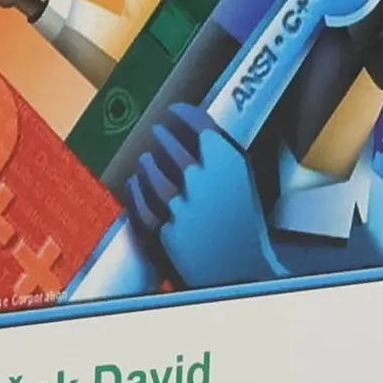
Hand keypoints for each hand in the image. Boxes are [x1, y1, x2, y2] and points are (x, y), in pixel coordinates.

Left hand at [128, 106, 285, 288]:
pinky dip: (136, 189)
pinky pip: (141, 201)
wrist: (242, 272)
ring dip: (148, 162)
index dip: (185, 114)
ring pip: (152, 172)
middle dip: (164, 136)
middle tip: (160, 132)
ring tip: (147, 159)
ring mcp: (182, 205)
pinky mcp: (163, 229)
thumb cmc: (246, 230)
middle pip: (173, 146)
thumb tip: (204, 133)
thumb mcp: (244, 185)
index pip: (200, 124)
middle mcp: (205, 180)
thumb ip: (225, 157)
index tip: (177, 110)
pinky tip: (136, 183)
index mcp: (230, 166)